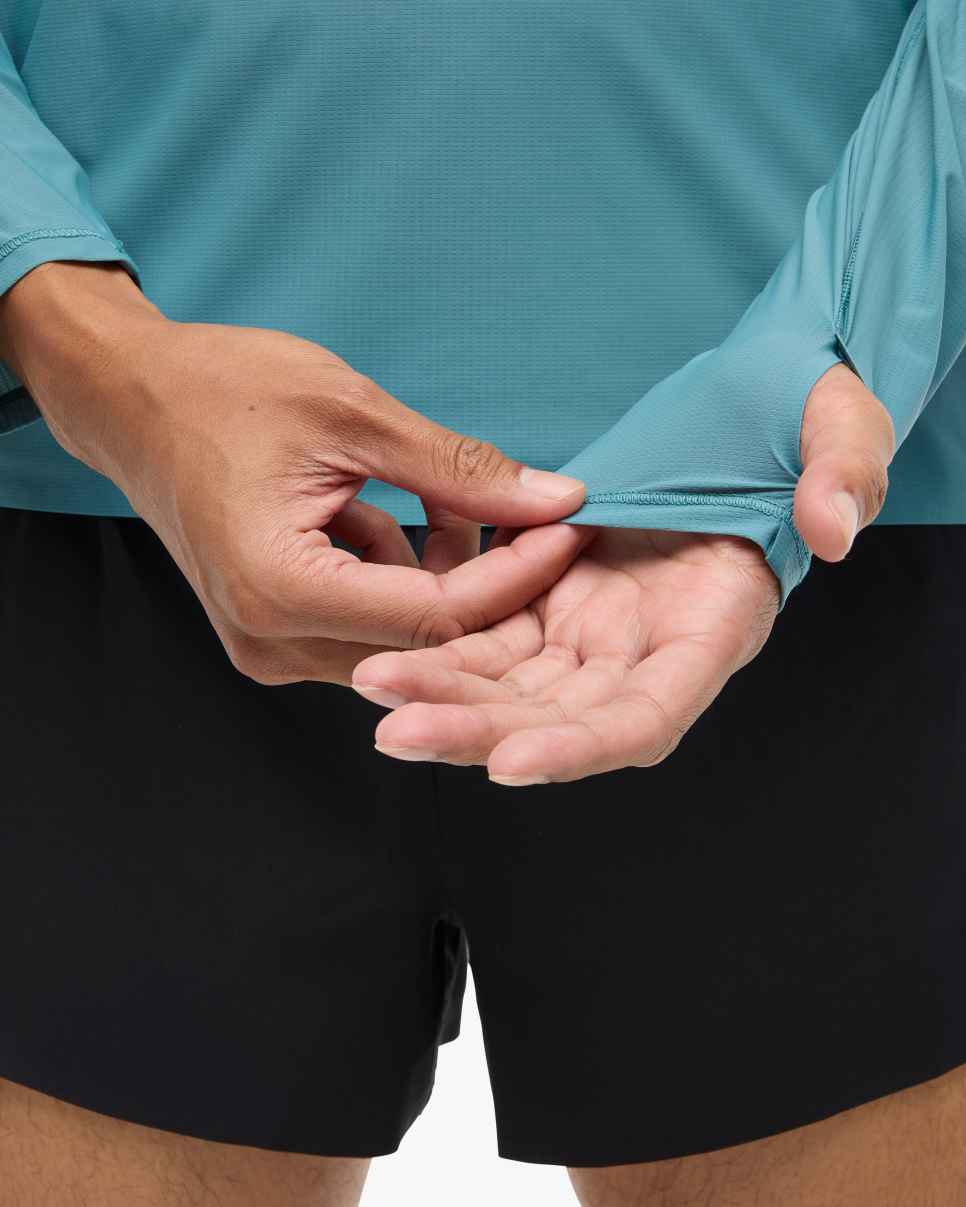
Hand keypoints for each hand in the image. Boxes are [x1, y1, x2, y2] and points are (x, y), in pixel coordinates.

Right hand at [0, 262, 585, 685]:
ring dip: (444, 573)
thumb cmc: (223, 389)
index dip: (516, 577)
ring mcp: (268, 645)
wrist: (131, 398)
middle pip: (424, 642)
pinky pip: (369, 623)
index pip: (437, 619)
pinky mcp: (274, 631)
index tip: (566, 527)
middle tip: (529, 514)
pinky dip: (402, 572)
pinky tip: (400, 513)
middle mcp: (270, 641)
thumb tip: (557, 502)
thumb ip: (458, 470)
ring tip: (451, 495)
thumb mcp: (353, 414)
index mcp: (280, 589)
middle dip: (488, 580)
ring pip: (402, 638)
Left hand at [349, 359, 894, 779]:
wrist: (734, 406)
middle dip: (480, 730)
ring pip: (510, 684)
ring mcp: (596, 632)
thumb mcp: (837, 421)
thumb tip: (836, 526)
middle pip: (559, 718)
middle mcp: (648, 652)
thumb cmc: (793, 414)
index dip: (583, 745)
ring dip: (443, 693)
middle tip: (398, 731)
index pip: (649, 715)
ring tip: (374, 687)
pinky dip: (441, 640)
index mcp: (717, 630)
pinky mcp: (553, 599)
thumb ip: (846, 469)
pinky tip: (385, 643)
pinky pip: (488, 632)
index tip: (513, 762)